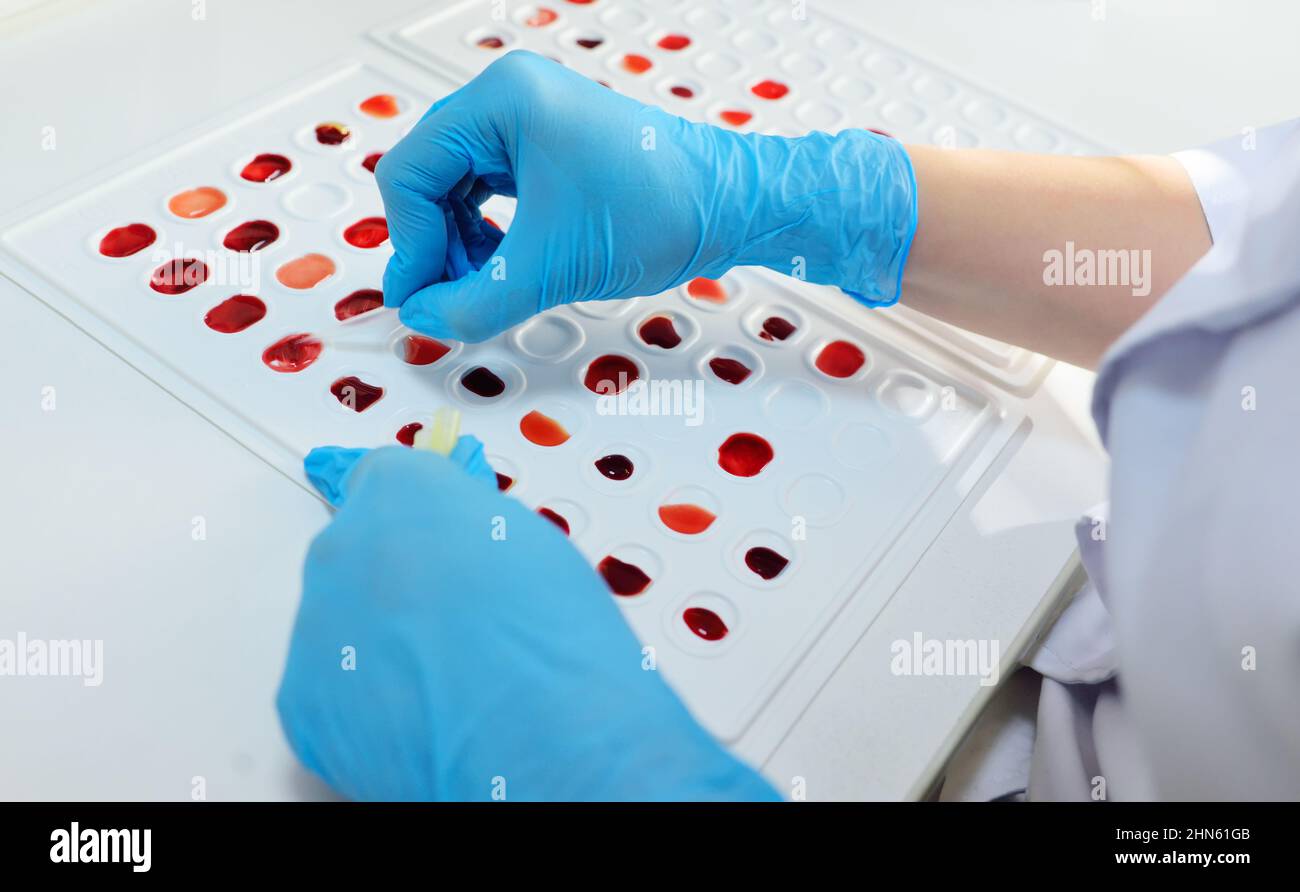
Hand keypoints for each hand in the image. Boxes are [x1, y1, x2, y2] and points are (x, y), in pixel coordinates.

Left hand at [277, 440, 779, 800]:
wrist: (539, 735)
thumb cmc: (551, 639)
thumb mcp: (533, 546)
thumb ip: (475, 528)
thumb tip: (465, 538)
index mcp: (399, 496)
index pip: (381, 477)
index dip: (409, 510)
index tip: (415, 523)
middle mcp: (344, 552)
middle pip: (357, 554)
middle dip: (396, 582)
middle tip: (454, 620)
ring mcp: (316, 627)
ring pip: (339, 626)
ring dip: (381, 645)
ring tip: (450, 678)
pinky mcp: (303, 701)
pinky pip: (328, 690)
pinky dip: (366, 704)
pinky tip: (422, 715)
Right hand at [376, 50, 916, 341]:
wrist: (732, 207)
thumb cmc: (664, 210)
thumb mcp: (552, 267)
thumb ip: (475, 302)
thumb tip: (424, 322)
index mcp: (502, 101)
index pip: (411, 174)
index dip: (410, 245)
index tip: (421, 298)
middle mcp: (509, 99)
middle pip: (428, 179)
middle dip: (436, 246)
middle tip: (448, 300)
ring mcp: (530, 120)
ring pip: (456, 189)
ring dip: (461, 245)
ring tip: (485, 285)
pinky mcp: (549, 147)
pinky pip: (490, 193)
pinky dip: (489, 236)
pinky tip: (506, 266)